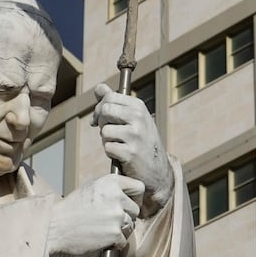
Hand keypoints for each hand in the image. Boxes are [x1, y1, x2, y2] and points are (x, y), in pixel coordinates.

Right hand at [47, 173, 143, 256]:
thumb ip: (110, 189)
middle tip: (108, 222)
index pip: (138, 187)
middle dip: (125, 217)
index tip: (128, 205)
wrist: (53, 229)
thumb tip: (126, 193)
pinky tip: (99, 240)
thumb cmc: (69, 210)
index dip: (135, 198)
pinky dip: (113, 244)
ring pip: (130, 226)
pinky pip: (123, 241)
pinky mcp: (114, 234)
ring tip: (100, 231)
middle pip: (135, 210)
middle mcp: (116, 196)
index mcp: (111, 182)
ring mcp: (116, 216)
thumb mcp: (90, 189)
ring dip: (119, 231)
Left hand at [91, 83, 172, 214]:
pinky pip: (108, 147)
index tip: (101, 117)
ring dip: (107, 140)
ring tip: (118, 144)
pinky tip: (121, 154)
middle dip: (101, 123)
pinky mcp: (130, 152)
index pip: (109, 97)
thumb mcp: (132, 118)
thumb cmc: (141, 141)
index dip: (100, 108)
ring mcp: (135, 135)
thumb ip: (114, 101)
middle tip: (109, 132)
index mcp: (138, 106)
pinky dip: (111, 153)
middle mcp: (139, 118)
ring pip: (105, 131)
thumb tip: (99, 88)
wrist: (157, 168)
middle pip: (105, 110)